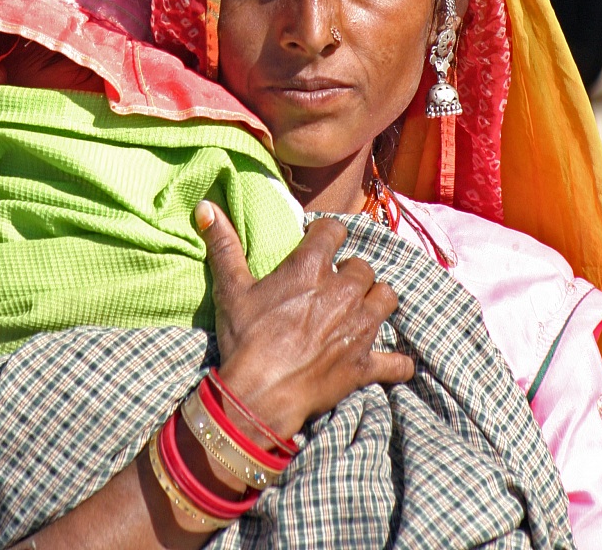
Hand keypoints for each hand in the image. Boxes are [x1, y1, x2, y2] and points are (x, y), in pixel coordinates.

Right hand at [195, 201, 413, 439]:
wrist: (259, 395)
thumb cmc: (246, 338)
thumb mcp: (231, 288)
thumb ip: (223, 244)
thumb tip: (206, 206)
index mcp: (311, 267)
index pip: (334, 230)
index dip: (327, 234)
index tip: (319, 243)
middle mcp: (343, 291)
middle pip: (363, 267)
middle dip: (351, 273)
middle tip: (333, 286)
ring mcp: (359, 328)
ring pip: (386, 299)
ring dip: (376, 302)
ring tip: (360, 310)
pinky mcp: (365, 364)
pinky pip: (395, 362)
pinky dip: (395, 363)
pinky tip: (391, 362)